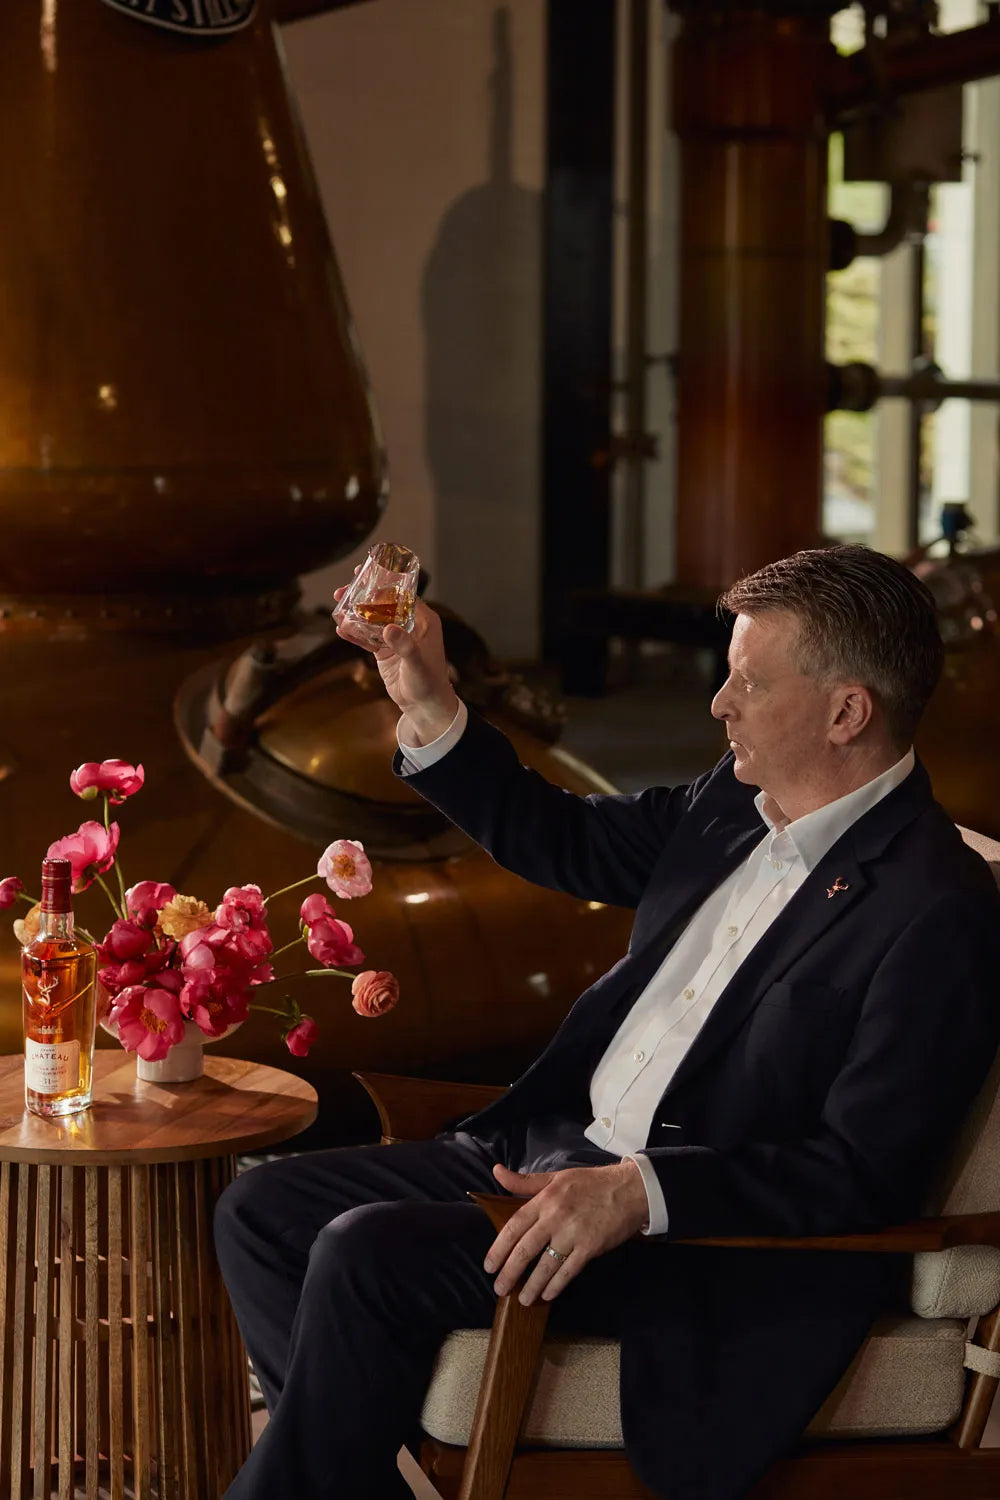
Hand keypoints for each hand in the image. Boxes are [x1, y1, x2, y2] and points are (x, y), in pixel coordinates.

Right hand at [333, 587, 458, 745]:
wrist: (424, 705)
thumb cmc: (429, 682)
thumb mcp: (417, 663)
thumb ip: (404, 646)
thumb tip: (388, 628)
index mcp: (423, 620)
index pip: (403, 594)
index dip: (385, 581)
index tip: (368, 571)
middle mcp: (409, 625)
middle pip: (383, 603)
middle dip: (363, 596)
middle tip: (344, 589)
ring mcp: (395, 638)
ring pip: (372, 619)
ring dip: (355, 613)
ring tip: (337, 605)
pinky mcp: (384, 651)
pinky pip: (367, 639)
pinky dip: (354, 634)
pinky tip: (340, 629)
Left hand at [483, 1160, 649, 1305]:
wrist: (630, 1189)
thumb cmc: (591, 1183)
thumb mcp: (557, 1177)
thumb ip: (525, 1181)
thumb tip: (497, 1172)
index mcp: (545, 1199)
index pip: (515, 1225)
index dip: (499, 1247)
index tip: (489, 1265)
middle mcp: (556, 1217)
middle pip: (526, 1249)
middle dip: (510, 1272)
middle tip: (499, 1288)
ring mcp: (573, 1233)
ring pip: (546, 1264)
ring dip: (532, 1285)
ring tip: (523, 1299)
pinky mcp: (590, 1247)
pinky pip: (569, 1270)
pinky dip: (557, 1285)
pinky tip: (548, 1294)